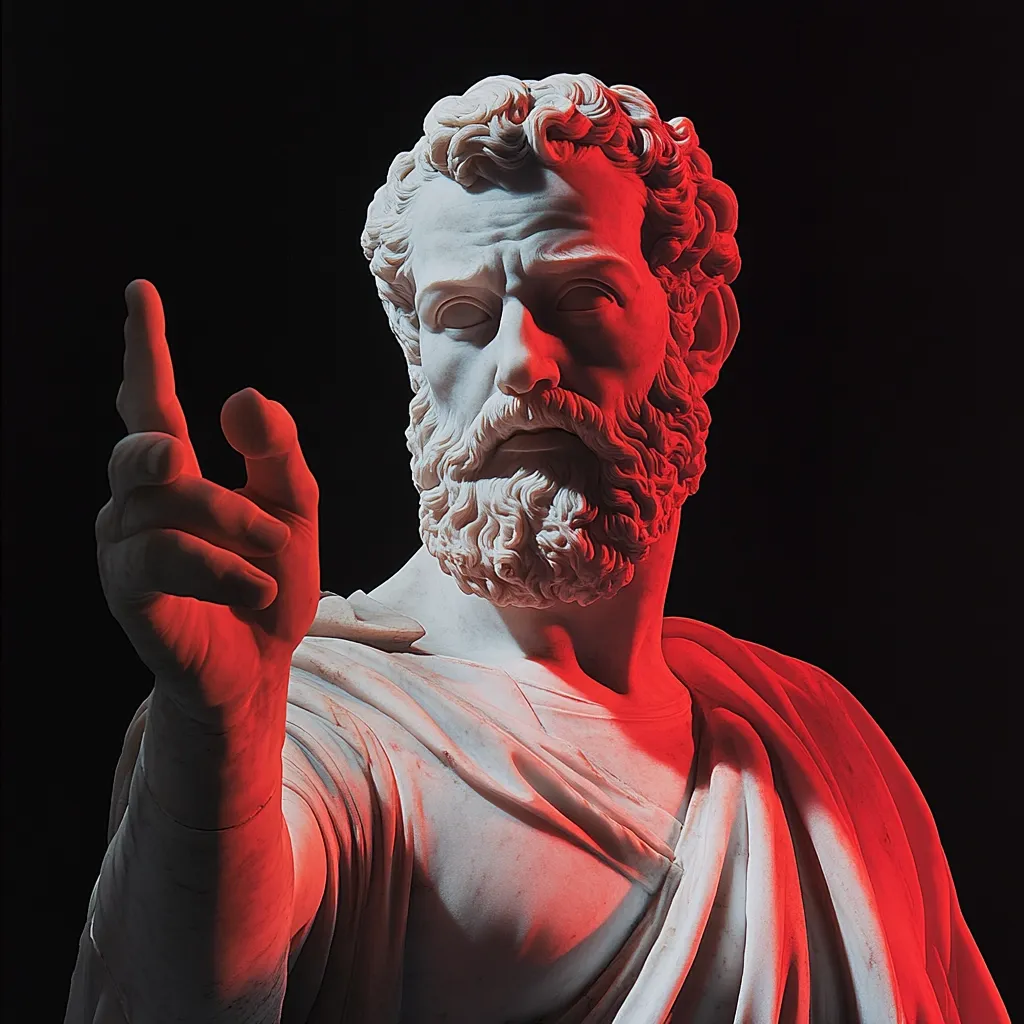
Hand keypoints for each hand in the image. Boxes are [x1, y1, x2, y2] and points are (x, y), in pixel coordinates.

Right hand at [95, 280, 319, 722]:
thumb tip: (240, 394)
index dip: (144, 347)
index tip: (142, 291)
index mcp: (179, 475)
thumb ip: (276, 452)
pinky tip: (256, 586)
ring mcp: (125, 546)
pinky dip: (223, 567)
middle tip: (227, 488)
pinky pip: (163, 554)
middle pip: (145, 443)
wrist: (260, 665)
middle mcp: (139, 502)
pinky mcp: (126, 591)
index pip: (152, 399)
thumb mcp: (293, 508)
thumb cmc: (271, 582)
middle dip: (186, 457)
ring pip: (166, 499)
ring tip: (272, 558)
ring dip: (233, 524)